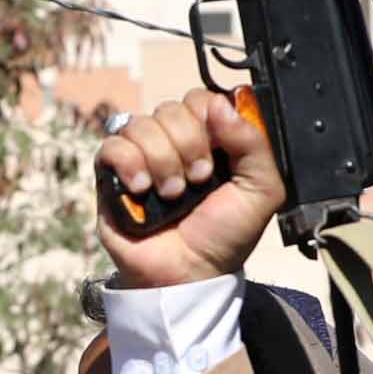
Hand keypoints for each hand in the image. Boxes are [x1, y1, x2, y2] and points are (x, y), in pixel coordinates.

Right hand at [93, 88, 286, 290]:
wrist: (188, 274)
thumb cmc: (224, 235)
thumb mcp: (261, 190)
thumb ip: (253, 143)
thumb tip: (221, 104)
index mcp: (209, 140)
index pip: (201, 99)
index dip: (208, 119)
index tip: (218, 152)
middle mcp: (173, 142)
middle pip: (171, 108)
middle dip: (188, 144)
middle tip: (198, 180)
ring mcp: (141, 155)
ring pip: (142, 124)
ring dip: (162, 160)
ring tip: (172, 194)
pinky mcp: (112, 173)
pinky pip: (112, 145)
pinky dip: (129, 164)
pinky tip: (142, 189)